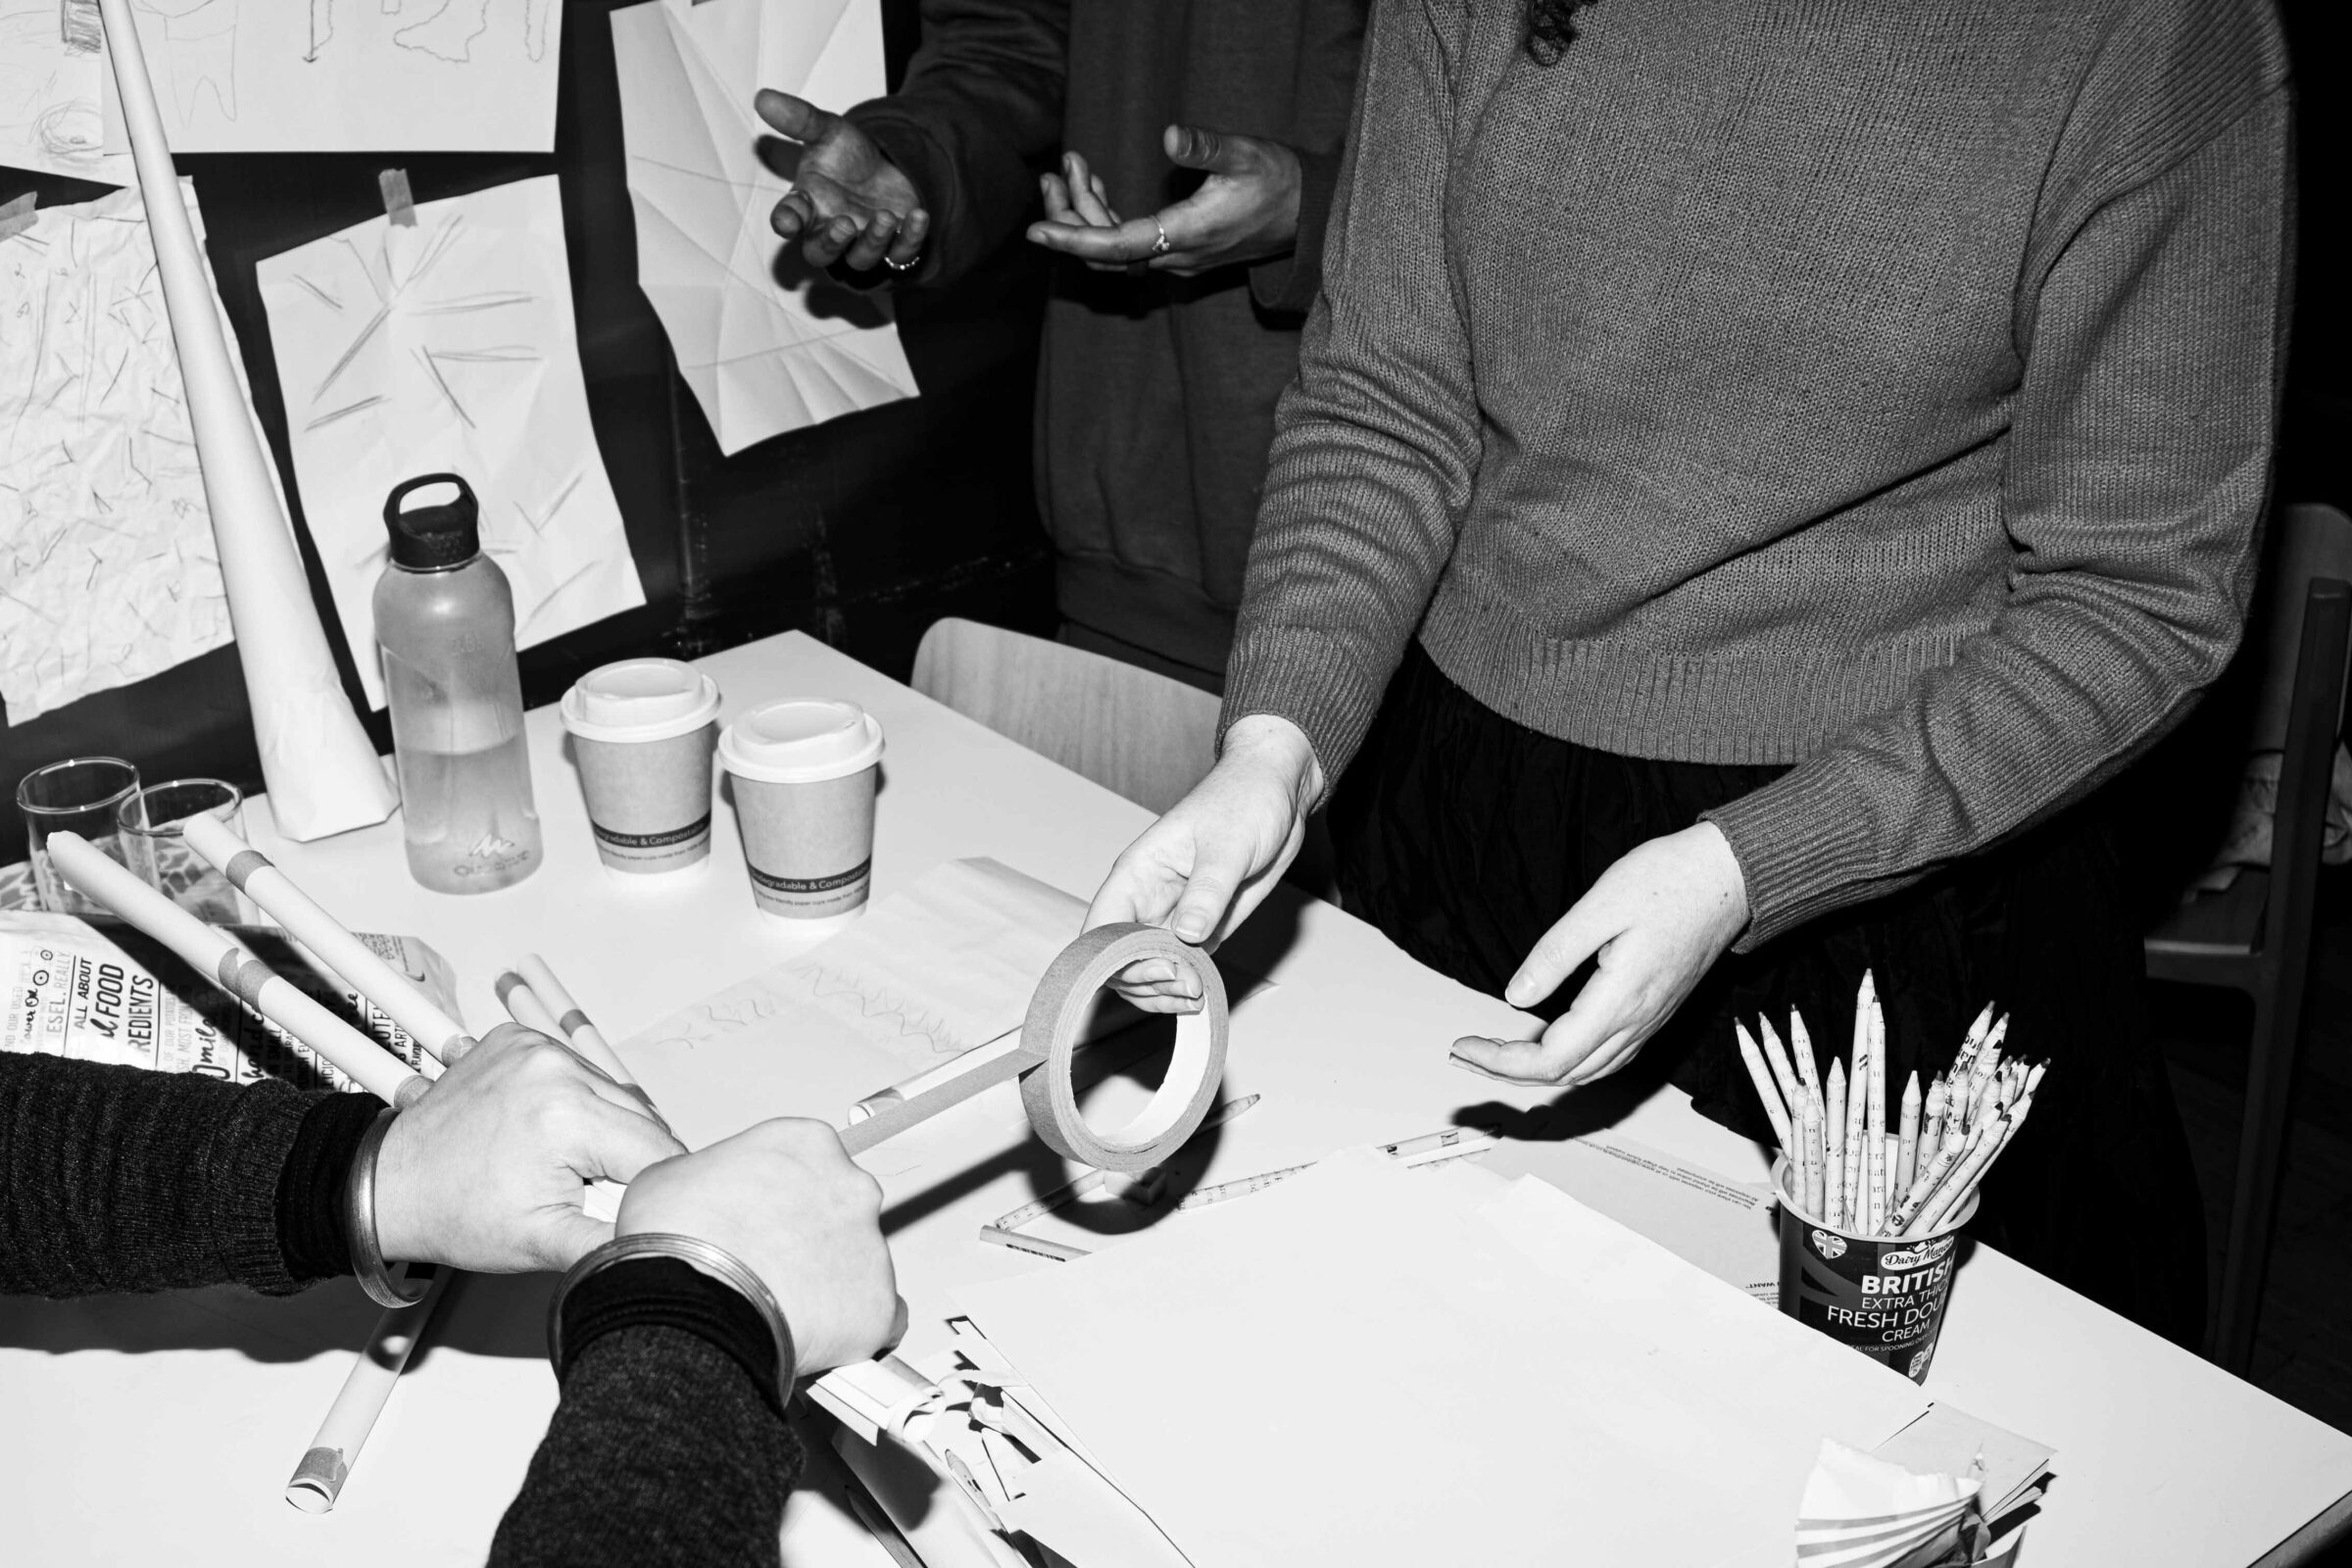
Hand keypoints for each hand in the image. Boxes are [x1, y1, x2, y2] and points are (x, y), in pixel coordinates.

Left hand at [374, 1024, 683, 1272]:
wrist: (389, 1186)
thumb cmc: (453, 1212)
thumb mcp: (544, 1244)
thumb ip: (615, 1243)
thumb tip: (664, 1243)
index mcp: (567, 1114)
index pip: (656, 1152)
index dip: (654, 1190)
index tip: (635, 1211)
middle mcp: (554, 1067)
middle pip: (640, 1119)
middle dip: (627, 1161)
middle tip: (587, 1193)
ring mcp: (534, 1047)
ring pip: (612, 1094)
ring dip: (604, 1130)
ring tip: (562, 1164)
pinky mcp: (519, 1040)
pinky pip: (576, 1073)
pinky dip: (574, 1103)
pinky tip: (544, 1132)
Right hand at [617, 1120, 900, 1379]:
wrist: (693, 1299)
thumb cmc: (679, 1236)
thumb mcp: (672, 1176)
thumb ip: (711, 1177)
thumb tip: (705, 1199)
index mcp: (807, 1143)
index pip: (808, 1162)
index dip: (781, 1194)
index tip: (766, 1215)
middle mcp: (850, 1186)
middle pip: (841, 1209)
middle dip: (812, 1236)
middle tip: (772, 1262)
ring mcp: (871, 1246)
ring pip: (859, 1265)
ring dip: (829, 1282)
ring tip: (780, 1304)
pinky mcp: (879, 1305)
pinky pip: (881, 1319)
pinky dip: (854, 1328)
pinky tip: (820, 1334)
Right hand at [756, 89, 929, 274]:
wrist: (889, 164)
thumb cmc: (848, 156)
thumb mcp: (827, 131)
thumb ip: (798, 119)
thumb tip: (762, 97)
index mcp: (807, 205)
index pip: (788, 218)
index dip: (786, 222)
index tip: (788, 221)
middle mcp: (830, 230)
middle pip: (820, 253)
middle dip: (831, 243)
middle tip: (844, 224)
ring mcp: (863, 243)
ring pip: (861, 260)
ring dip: (873, 242)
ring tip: (886, 216)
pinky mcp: (895, 247)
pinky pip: (902, 255)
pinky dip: (911, 239)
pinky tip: (919, 217)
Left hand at [1025, 125, 1303, 274]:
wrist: (1308, 213)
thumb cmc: (1278, 180)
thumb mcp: (1245, 154)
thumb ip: (1207, 146)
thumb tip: (1170, 135)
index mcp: (1186, 234)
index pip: (1116, 246)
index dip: (1073, 238)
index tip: (1035, 230)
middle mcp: (1176, 256)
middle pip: (1104, 252)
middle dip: (1070, 216)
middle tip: (1054, 172)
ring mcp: (1176, 258)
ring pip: (1113, 249)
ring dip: (1085, 213)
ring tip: (1071, 167)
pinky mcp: (1178, 252)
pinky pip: (1129, 245)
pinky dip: (1105, 218)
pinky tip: (1095, 186)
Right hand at [1084, 715, 1323, 1009]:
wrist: (1278, 794)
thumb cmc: (1245, 802)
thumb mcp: (1228, 846)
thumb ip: (1207, 892)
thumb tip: (1186, 935)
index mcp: (1137, 873)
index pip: (1101, 928)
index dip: (1117, 960)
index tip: (1161, 969)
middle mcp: (1147, 900)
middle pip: (1118, 960)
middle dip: (1146, 982)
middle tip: (1190, 985)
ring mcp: (1172, 917)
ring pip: (1146, 971)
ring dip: (1164, 992)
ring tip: (1197, 993)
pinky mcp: (1200, 929)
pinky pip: (1180, 968)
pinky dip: (1187, 986)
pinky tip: (1206, 990)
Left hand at [1451, 823, 1749, 1087]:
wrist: (1729, 877)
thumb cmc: (1671, 881)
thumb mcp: (1600, 906)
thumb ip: (1555, 955)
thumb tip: (1516, 996)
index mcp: (1620, 998)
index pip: (1551, 1059)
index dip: (1501, 1062)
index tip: (1466, 1045)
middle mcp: (1638, 1020)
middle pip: (1567, 1074)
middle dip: (1510, 1070)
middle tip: (1469, 1049)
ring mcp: (1650, 1020)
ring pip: (1589, 1071)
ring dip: (1539, 1070)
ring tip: (1498, 1050)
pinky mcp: (1655, 1010)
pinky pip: (1610, 1056)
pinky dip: (1571, 1060)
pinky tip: (1550, 1042)